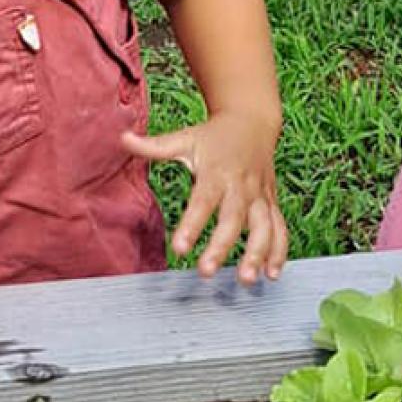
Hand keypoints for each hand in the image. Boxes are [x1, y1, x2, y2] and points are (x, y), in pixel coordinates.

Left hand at [122, 110, 286, 284]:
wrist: (252, 121)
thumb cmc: (213, 136)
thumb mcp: (185, 138)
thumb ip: (155, 146)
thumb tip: (122, 139)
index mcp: (216, 171)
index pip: (203, 200)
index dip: (192, 224)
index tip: (179, 247)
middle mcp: (241, 185)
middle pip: (234, 218)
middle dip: (222, 246)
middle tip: (206, 271)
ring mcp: (259, 195)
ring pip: (264, 226)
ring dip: (258, 253)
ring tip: (247, 280)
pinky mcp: (271, 202)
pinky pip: (279, 228)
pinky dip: (279, 250)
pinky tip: (272, 274)